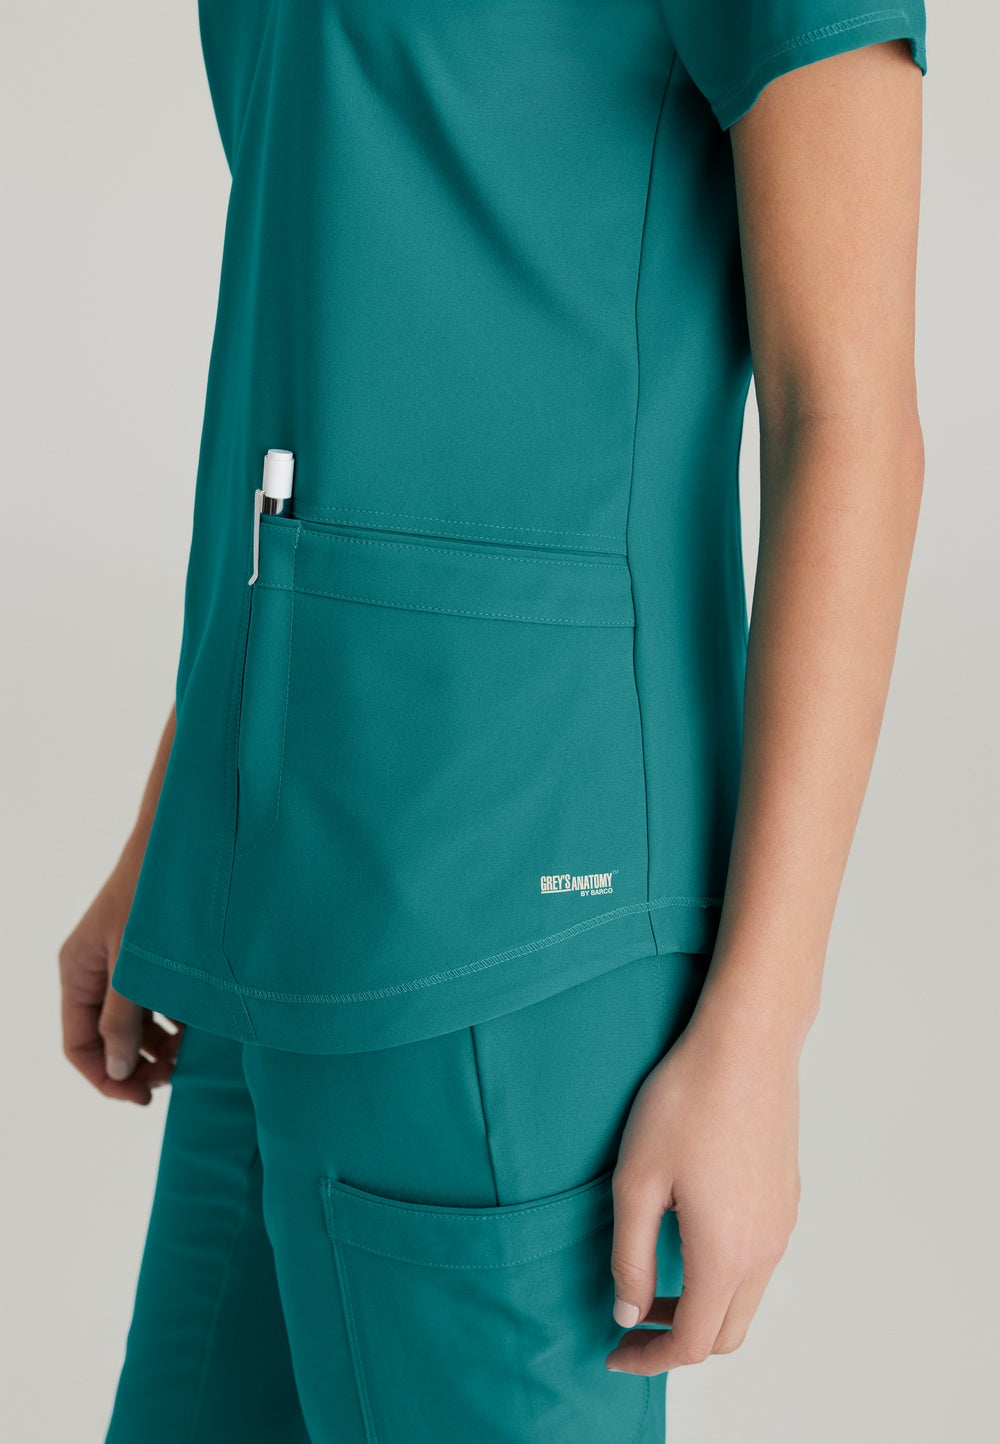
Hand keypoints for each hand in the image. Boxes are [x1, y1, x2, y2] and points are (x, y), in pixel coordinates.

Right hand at [58, 849, 182, 1105]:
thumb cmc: (154, 896)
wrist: (184, 840)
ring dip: (157, 1045)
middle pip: (104, 1038)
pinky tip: (199, 1027)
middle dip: (135, 1065)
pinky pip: (153, 999)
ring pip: (132, 1021)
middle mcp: (94, 970)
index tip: (143, 1098)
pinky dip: (173, 1019)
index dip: (106, 1079)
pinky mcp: (150, 953)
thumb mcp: (135, 965)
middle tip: (174, 1080)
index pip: (78, 1046)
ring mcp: (121, 961)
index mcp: (77, 973)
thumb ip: (123, 1019)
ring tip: (190, 1056)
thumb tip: (118, 1071)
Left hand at [605, 1005, 800, 1373]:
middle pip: (727, 1334)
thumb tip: (628, 1312)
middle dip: (677, 1340)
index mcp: (725, 1254)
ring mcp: (782, 1223)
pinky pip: (758, 1262)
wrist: (746, 1044)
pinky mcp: (786, 1197)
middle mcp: (764, 1250)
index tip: (613, 1351)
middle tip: (630, 1321)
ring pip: (746, 1298)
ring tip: (652, 1279)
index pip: (692, 1343)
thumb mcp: (636, 1181)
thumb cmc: (686, 1102)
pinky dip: (723, 1276)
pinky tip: (686, 1236)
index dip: (649, 1358)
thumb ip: (629, 1257)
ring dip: (701, 1307)